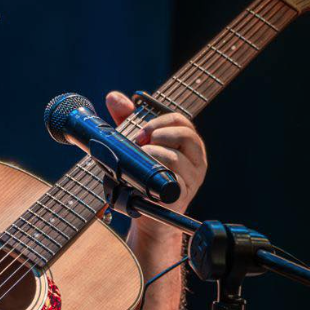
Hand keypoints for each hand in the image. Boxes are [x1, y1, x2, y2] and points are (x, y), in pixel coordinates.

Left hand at [105, 91, 206, 214]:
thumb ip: (127, 120)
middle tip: (140, 143)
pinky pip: (172, 181)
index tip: (141, 131)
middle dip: (159, 135)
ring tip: (140, 158)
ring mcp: (192, 178)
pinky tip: (143, 175)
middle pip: (186, 135)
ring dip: (154, 154)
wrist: (146, 212)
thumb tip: (114, 97)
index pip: (182, 121)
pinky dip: (156, 174)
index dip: (160, 121)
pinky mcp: (182, 195)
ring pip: (176, 158)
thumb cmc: (143, 175)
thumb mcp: (136, 144)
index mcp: (187, 143)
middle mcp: (195, 159)